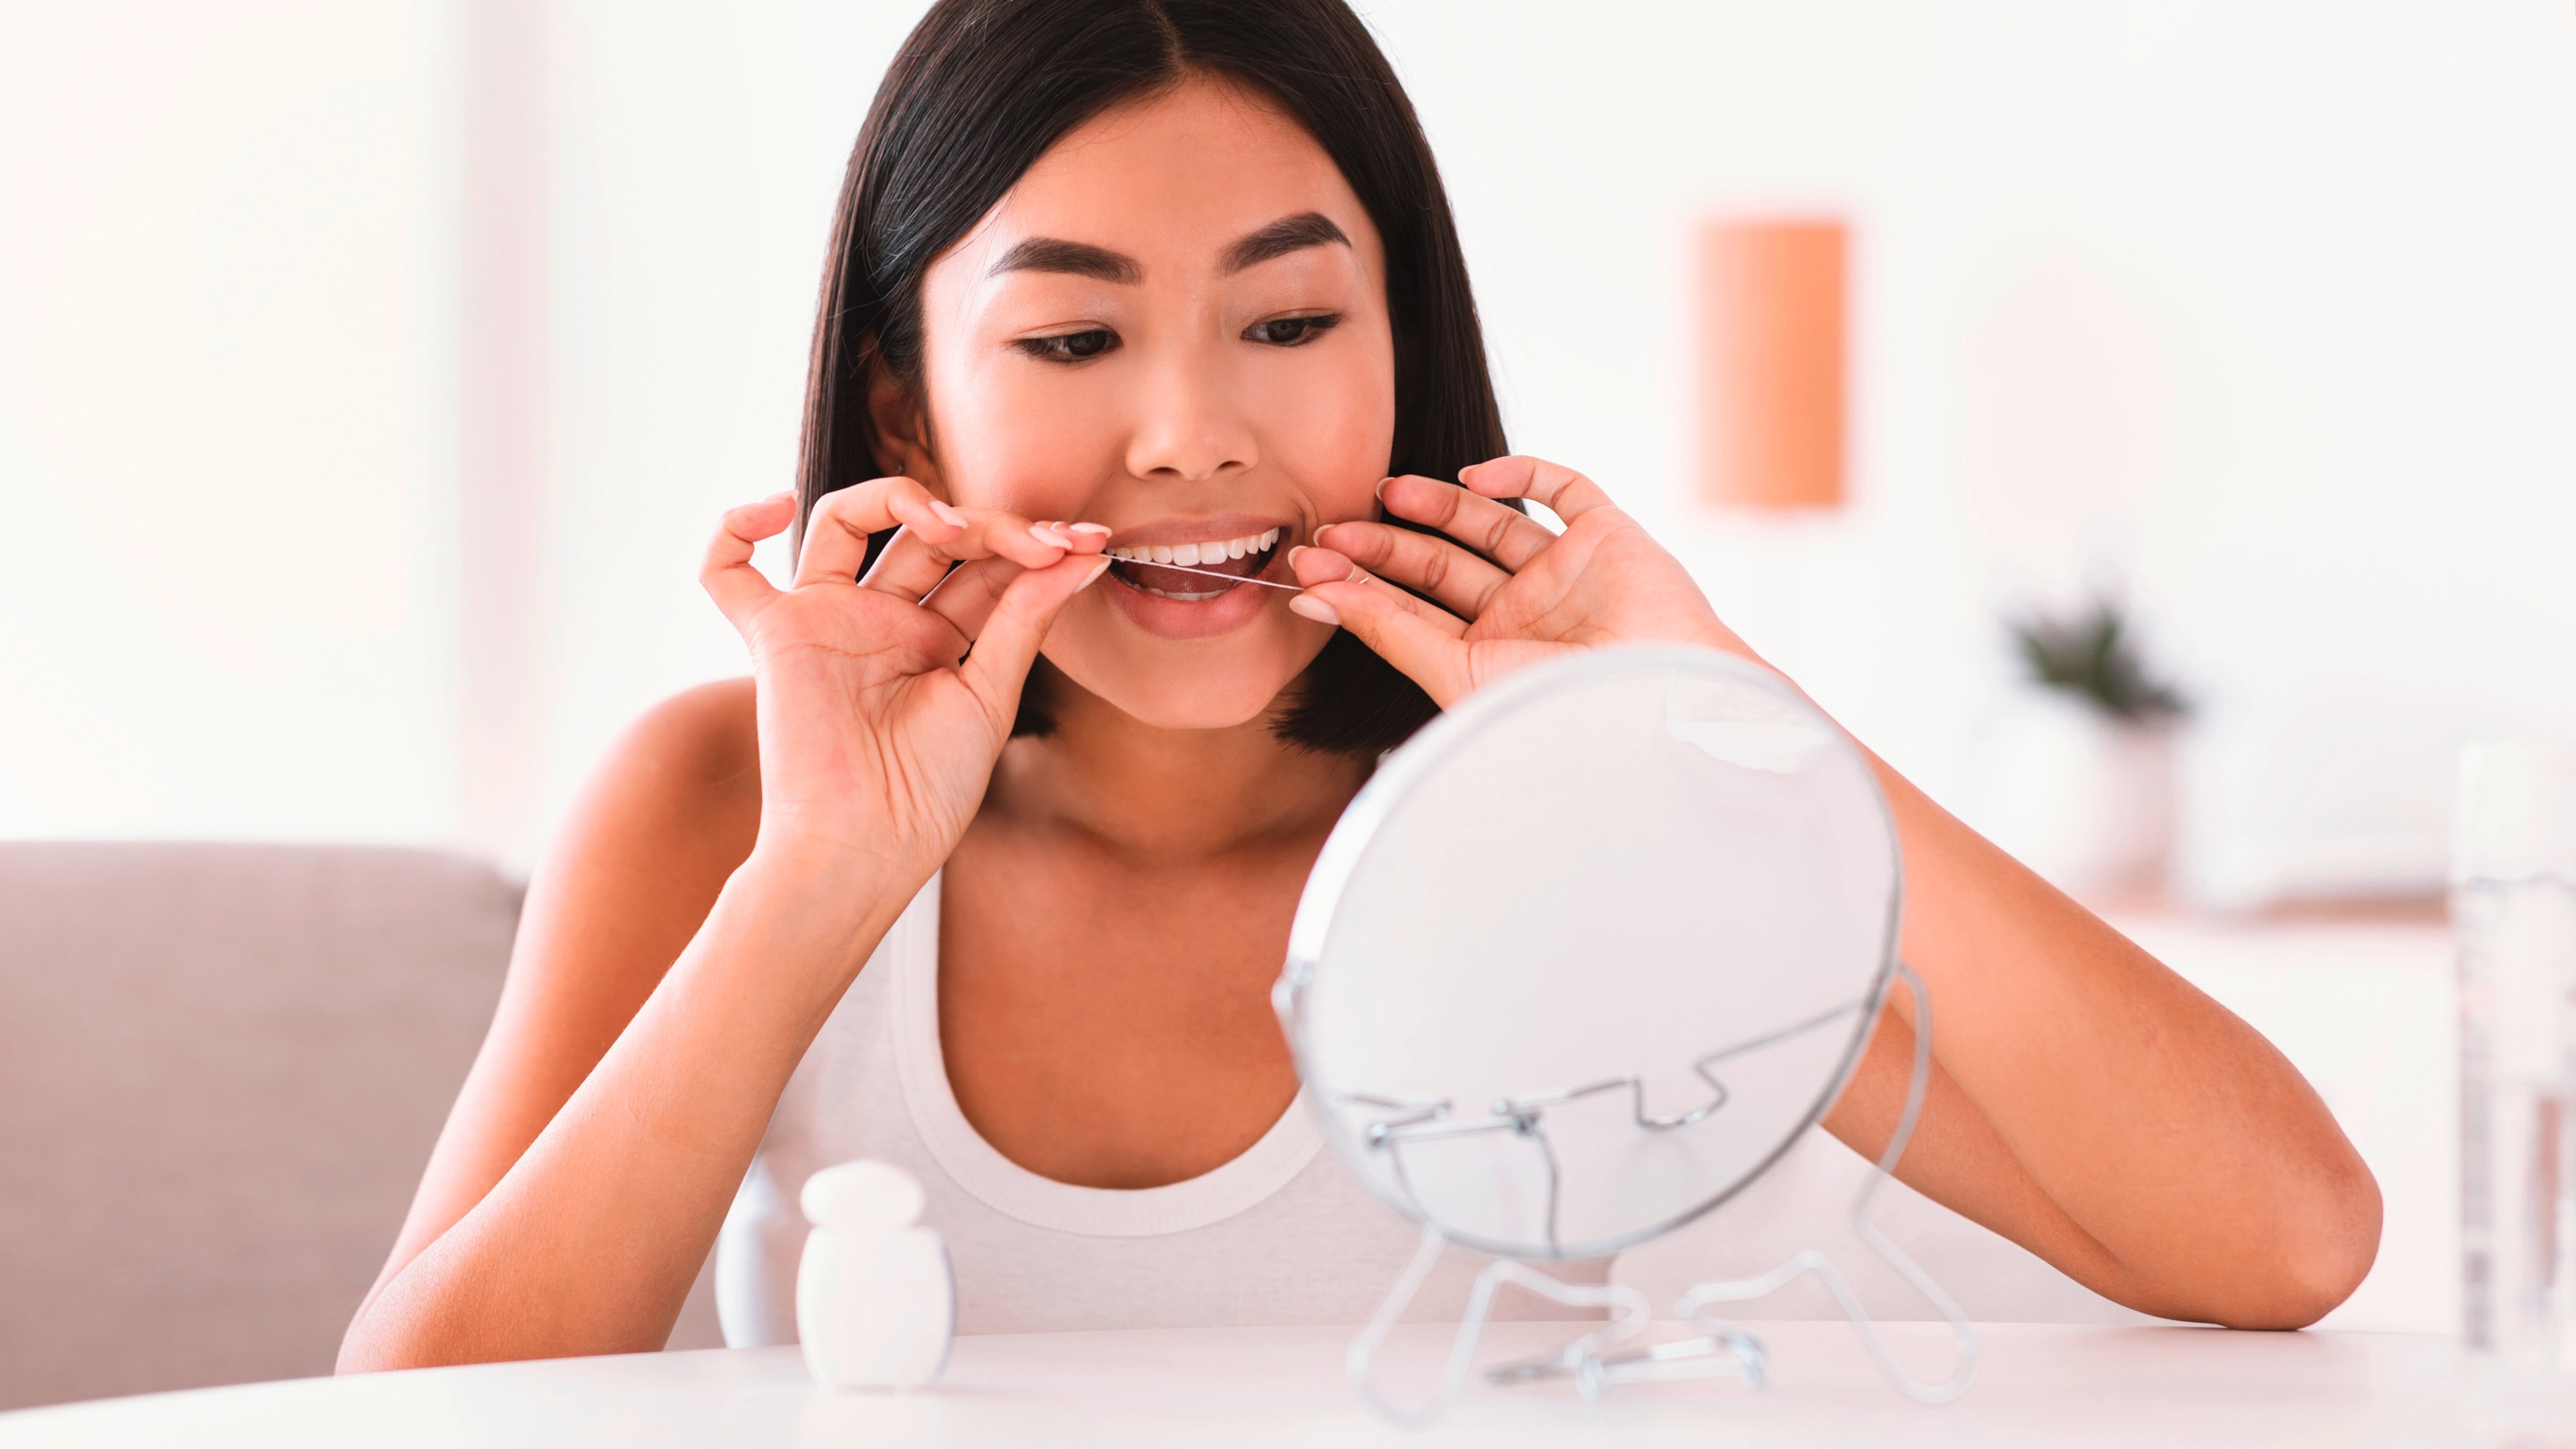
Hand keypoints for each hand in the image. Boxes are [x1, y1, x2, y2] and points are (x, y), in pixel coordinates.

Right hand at [701, 480, 1108, 877]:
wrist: (868, 848)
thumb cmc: (929, 791)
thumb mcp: (991, 695)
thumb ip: (1023, 618)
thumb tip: (1080, 554)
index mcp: (938, 636)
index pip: (982, 562)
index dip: (1033, 543)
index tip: (1088, 543)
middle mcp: (881, 619)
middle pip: (927, 533)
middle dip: (990, 525)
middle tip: (1044, 540)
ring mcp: (828, 620)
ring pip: (845, 519)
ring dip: (900, 499)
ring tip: (952, 526)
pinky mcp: (777, 636)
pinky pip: (726, 573)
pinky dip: (731, 528)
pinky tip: (775, 505)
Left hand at [1286, 455, 1754, 706]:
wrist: (1661, 709)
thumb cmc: (1561, 715)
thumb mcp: (1458, 677)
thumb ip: (1389, 632)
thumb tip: (1309, 594)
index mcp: (1489, 662)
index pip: (1411, 614)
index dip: (1359, 588)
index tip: (1307, 568)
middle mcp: (1524, 618)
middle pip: (1439, 568)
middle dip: (1384, 546)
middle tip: (1331, 529)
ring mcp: (1564, 575)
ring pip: (1490, 526)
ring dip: (1437, 505)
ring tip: (1384, 492)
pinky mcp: (1607, 537)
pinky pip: (1561, 488)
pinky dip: (1518, 472)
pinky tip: (1472, 475)